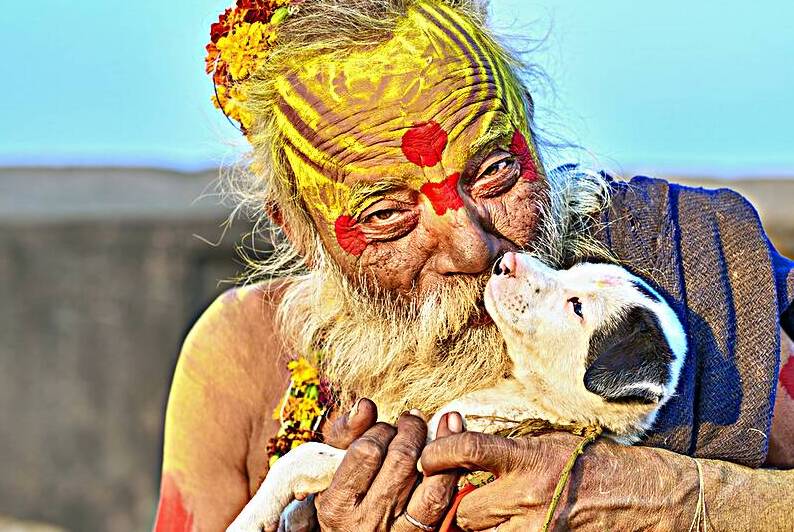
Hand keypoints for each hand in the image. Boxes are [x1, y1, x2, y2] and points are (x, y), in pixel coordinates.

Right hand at [315, 398, 463, 530]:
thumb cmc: (339, 494)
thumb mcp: (328, 467)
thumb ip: (344, 433)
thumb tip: (366, 404)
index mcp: (337, 505)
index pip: (367, 451)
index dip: (379, 430)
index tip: (381, 428)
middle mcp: (368, 521)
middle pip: (401, 460)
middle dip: (409, 430)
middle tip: (409, 422)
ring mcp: (398, 531)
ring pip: (430, 483)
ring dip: (437, 444)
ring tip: (432, 426)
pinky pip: (443, 500)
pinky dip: (452, 468)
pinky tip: (452, 443)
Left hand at [420, 431, 698, 530]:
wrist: (645, 496)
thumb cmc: (595, 462)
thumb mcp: (549, 441)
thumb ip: (505, 448)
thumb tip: (460, 442)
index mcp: (528, 458)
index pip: (467, 449)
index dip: (438, 453)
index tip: (429, 456)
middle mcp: (529, 495)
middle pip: (465, 510)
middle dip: (461, 505)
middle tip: (468, 496)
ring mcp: (539, 527)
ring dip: (481, 526)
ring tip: (496, 513)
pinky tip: (514, 522)